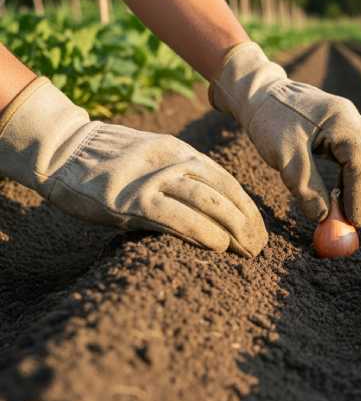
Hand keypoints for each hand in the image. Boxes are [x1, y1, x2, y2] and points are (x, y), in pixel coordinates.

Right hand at [0, 77, 266, 256]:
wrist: (60, 149)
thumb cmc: (104, 160)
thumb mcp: (149, 157)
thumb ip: (177, 175)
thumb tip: (206, 205)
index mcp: (180, 152)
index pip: (226, 181)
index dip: (247, 208)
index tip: (258, 230)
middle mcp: (173, 161)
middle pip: (225, 193)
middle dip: (248, 223)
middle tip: (259, 248)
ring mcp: (154, 179)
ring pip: (209, 204)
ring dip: (235, 230)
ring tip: (248, 251)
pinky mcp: (133, 199)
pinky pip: (179, 217)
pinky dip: (203, 232)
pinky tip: (220, 246)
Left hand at [210, 42, 360, 226]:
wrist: (260, 95)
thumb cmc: (271, 121)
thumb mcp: (286, 157)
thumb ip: (306, 187)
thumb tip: (323, 217)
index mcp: (341, 120)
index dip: (360, 195)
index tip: (352, 220)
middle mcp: (353, 118)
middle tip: (356, 221)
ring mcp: (351, 121)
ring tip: (351, 211)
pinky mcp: (345, 127)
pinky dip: (357, 176)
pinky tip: (344, 193)